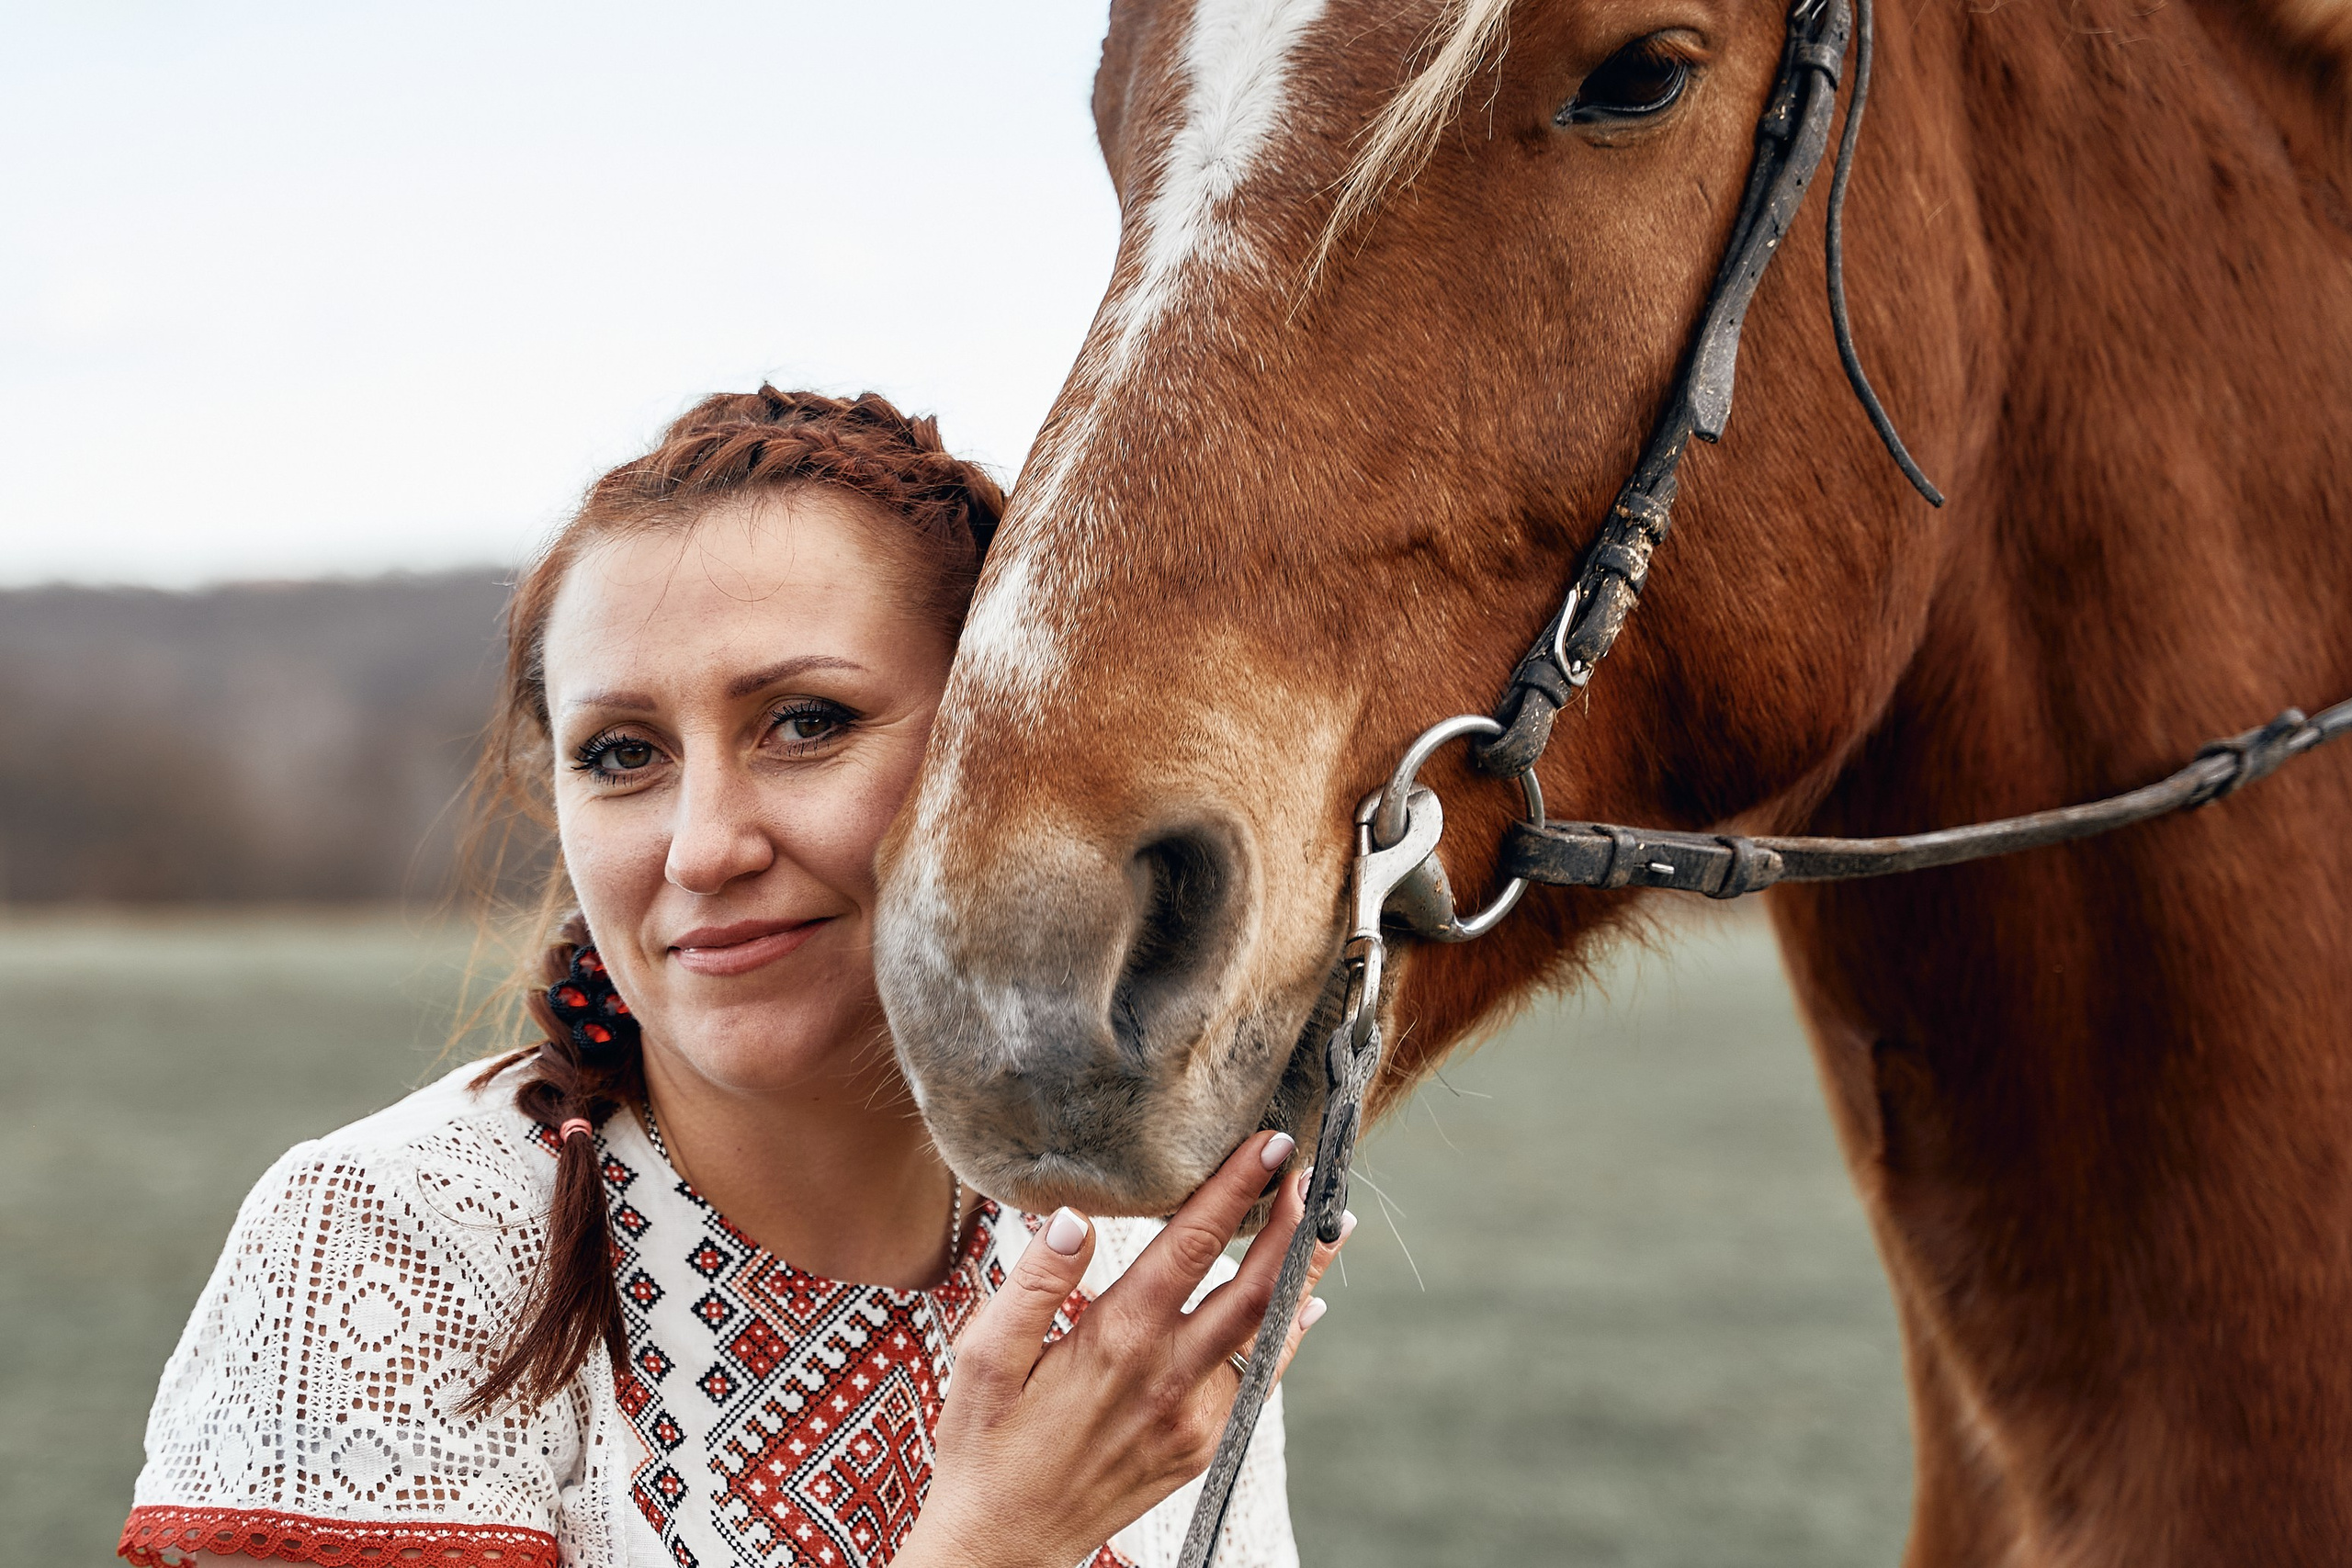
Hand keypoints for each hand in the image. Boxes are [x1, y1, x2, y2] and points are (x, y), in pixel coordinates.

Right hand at [897, 1131, 1348, 1567]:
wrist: (1004, 1544)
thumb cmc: (985, 1444)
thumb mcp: (983, 1355)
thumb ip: (1034, 1281)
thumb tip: (1075, 1219)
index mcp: (1116, 1340)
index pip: (1191, 1245)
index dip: (1235, 1190)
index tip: (1270, 1147)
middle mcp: (1168, 1376)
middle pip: (1254, 1289)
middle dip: (1292, 1227)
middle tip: (1320, 1176)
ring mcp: (1194, 1418)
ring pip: (1266, 1336)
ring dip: (1301, 1278)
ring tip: (1330, 1229)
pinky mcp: (1201, 1449)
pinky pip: (1255, 1381)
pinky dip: (1284, 1337)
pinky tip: (1299, 1310)